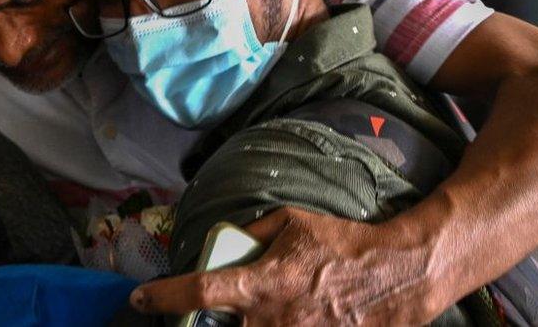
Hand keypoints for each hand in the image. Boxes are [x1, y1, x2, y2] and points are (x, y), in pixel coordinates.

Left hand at [129, 207, 449, 325]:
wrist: (398, 274)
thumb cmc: (342, 243)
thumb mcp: (291, 221)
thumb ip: (251, 232)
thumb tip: (225, 241)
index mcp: (262, 282)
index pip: (199, 293)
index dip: (162, 297)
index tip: (139, 299)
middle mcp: (271, 319)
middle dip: (198, 322)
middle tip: (192, 312)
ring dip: (237, 324)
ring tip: (250, 308)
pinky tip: (283, 314)